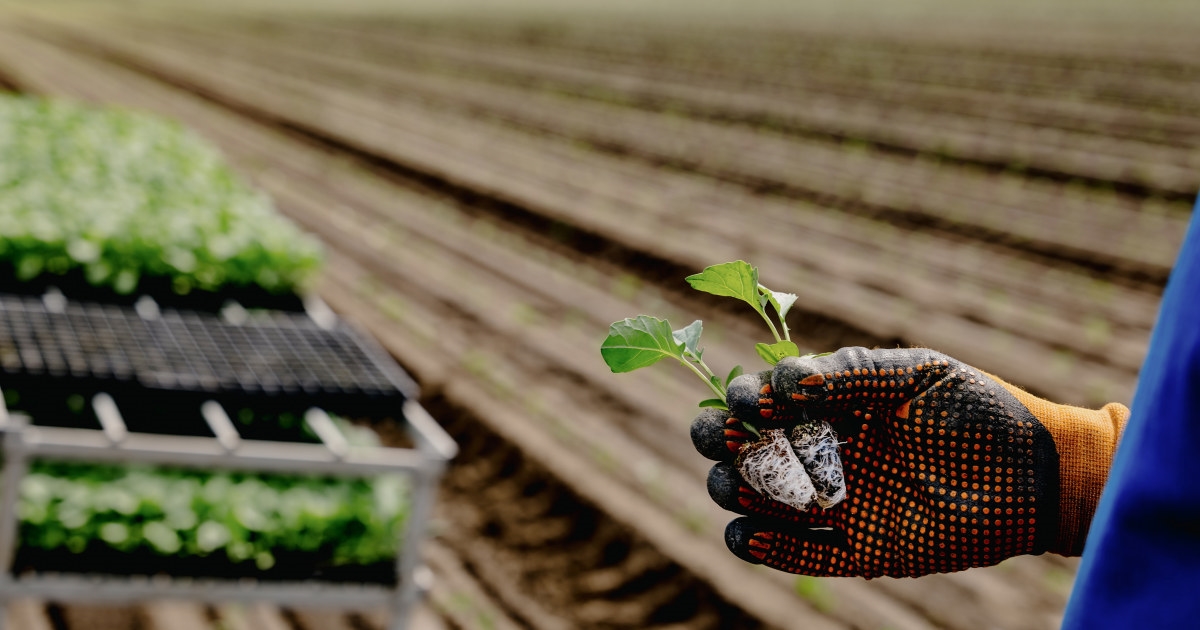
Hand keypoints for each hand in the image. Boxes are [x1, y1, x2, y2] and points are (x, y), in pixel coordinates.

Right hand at [690, 347, 1121, 577]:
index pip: (766, 401)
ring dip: (736, 492)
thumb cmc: (976, 411)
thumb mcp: (914, 374)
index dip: (745, 400)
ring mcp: (840, 504)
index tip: (748, 401)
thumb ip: (848, 374)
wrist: (1036, 476)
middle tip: (730, 441)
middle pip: (748, 452)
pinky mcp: (861, 550)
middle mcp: (827, 454)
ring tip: (739, 485)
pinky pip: (799, 555)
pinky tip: (748, 533)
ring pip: (761, 502)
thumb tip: (782, 384)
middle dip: (725, 444)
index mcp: (833, 406)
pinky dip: (765, 548)